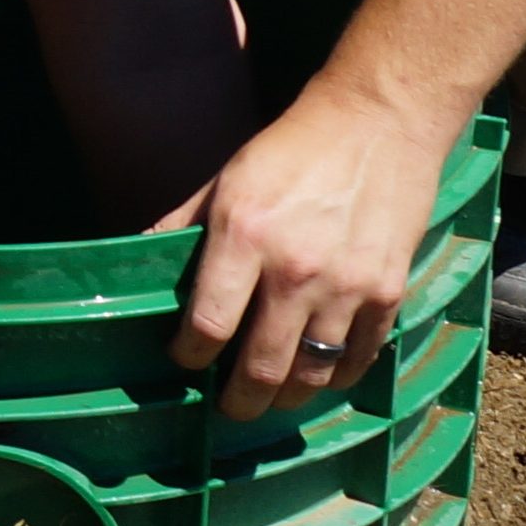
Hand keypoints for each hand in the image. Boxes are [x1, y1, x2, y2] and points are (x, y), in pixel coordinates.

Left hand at [151, 80, 452, 420]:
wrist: (379, 120)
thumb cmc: (292, 148)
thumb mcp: (224, 179)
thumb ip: (182, 227)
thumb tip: (138, 263)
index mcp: (244, 236)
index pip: (207, 326)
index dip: (189, 355)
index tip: (185, 359)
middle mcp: (294, 269)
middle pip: (259, 368)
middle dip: (237, 400)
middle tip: (228, 406)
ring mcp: (346, 286)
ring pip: (310, 376)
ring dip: (284, 398)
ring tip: (270, 397)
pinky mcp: (387, 291)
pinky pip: (357, 360)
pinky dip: (334, 379)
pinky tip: (317, 376)